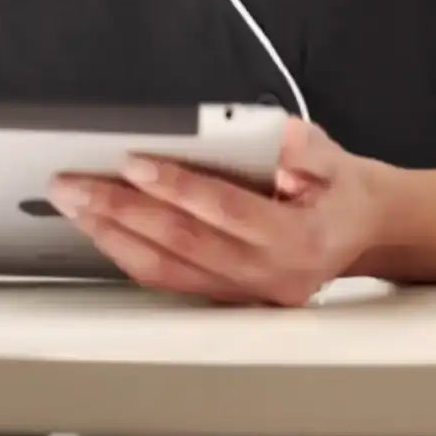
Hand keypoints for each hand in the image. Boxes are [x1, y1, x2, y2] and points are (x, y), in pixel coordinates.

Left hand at [51, 119, 386, 306]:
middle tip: (73, 184)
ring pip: (168, 271)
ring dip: (112, 236)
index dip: (177, 187)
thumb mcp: (332, 155)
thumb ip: (301, 147)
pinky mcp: (227, 298)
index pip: (227, 212)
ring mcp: (247, 295)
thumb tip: (270, 136)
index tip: (132, 161)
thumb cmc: (338, 186)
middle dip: (121, 211)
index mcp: (300, 240)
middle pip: (184, 245)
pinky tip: (98, 227)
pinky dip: (127, 252)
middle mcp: (271, 276)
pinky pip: (169, 279)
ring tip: (73, 204)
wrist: (362, 232)